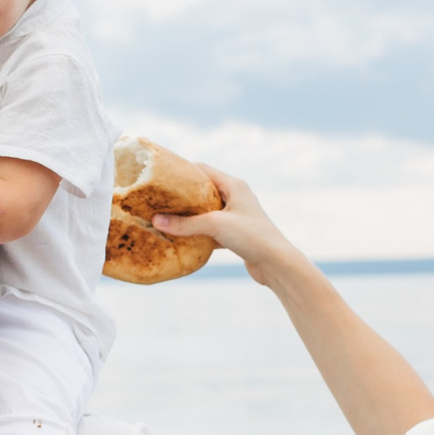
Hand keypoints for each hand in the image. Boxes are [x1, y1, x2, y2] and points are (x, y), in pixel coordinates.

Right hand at [151, 166, 305, 287]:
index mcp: (234, 186)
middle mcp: (236, 197)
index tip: (161, 177)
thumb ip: (185, 223)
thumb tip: (156, 220)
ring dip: (189, 216)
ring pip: (206, 212)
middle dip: (182, 196)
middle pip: (203, 191)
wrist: (277, 264)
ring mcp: (236, 216)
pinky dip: (198, 233)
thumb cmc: (252, 237)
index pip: (203, 170)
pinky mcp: (236, 234)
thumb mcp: (215, 225)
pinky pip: (211, 230)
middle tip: (160, 200)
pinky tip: (183, 239)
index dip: (182, 172)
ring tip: (167, 218)